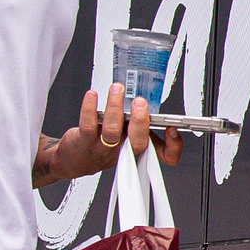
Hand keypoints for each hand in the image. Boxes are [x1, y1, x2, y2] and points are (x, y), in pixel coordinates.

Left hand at [34, 84, 183, 187]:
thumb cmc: (104, 145)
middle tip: (141, 103)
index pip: (164, 155)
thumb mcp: (129, 137)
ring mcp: (104, 148)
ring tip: (117, 90)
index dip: (173, 146)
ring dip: (115, 108)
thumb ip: (142, 123)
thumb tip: (151, 101)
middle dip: (141, 122)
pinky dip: (89, 108)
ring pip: (112, 131)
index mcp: (139, 148)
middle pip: (138, 143)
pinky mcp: (85, 142)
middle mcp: (124, 150)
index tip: (172, 129)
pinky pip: (88, 125)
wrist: (76, 159)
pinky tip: (92, 96)